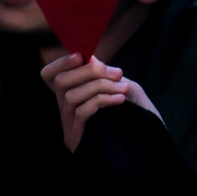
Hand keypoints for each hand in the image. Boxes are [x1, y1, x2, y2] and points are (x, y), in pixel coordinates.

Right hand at [40, 52, 159, 153]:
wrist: (147, 140)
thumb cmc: (134, 109)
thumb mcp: (121, 85)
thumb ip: (103, 72)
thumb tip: (89, 57)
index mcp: (73, 92)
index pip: (50, 75)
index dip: (61, 62)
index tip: (83, 55)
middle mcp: (65, 108)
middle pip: (60, 81)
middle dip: (90, 71)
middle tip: (118, 73)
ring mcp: (68, 123)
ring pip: (71, 96)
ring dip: (101, 86)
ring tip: (123, 89)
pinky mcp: (76, 137)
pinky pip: (81, 112)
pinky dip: (101, 100)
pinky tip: (119, 100)